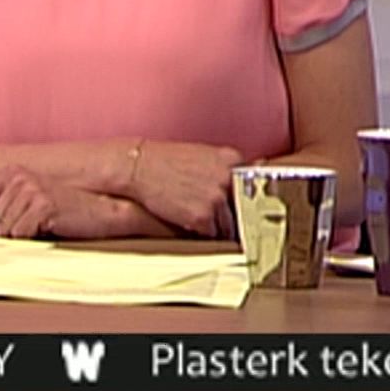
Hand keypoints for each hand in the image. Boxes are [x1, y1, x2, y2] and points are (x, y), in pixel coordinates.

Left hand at [0, 165, 130, 239]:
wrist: (102, 210)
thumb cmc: (65, 209)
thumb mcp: (28, 200)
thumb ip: (2, 206)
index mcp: (9, 173)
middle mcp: (17, 177)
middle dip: (3, 234)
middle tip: (26, 230)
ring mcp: (30, 189)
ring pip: (2, 230)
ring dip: (19, 238)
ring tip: (38, 228)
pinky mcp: (43, 204)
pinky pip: (19, 234)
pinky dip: (30, 239)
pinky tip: (46, 229)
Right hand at [122, 141, 241, 237]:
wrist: (137, 168)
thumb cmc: (165, 162)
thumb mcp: (202, 156)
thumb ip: (225, 170)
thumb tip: (245, 188)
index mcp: (232, 159)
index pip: (251, 187)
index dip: (246, 199)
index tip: (244, 207)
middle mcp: (228, 179)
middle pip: (244, 208)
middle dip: (235, 215)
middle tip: (222, 217)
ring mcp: (217, 199)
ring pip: (230, 224)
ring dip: (218, 226)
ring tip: (200, 218)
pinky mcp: (204, 217)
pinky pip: (213, 234)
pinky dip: (204, 232)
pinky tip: (190, 222)